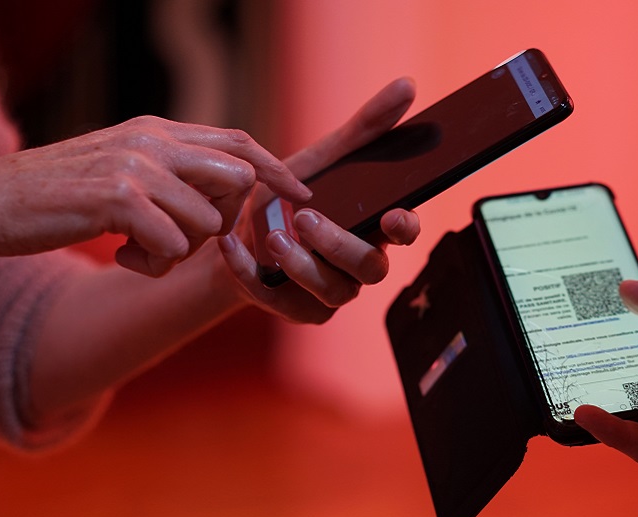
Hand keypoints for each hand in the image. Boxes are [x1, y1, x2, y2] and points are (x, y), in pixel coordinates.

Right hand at [0, 116, 310, 275]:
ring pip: (207, 223)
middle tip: (188, 241)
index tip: (301, 195)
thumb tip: (222, 195)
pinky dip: (153, 265)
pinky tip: (122, 259)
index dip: (277, 170)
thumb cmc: (54, 196)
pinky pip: (172, 246)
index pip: (239, 142)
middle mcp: (151, 141)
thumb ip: (167, 173)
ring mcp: (135, 166)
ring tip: (139, 252)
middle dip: (228, 223)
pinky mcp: (117, 198)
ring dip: (181, 253)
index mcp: (156, 132)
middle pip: (239, 179)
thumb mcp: (119, 171)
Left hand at [216, 77, 420, 323]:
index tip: (394, 214)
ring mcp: (332, 291)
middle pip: (371, 267)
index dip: (406, 226)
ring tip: (272, 237)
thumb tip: (407, 85)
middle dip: (339, 245)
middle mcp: (360, 263)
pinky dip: (252, 274)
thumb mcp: (321, 158)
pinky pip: (283, 302)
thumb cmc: (288, 197)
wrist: (234, 233)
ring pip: (332, 290)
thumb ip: (364, 128)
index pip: (406, 232)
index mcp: (373, 227)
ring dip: (301, 266)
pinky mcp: (298, 310)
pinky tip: (230, 245)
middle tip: (306, 219)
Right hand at [573, 273, 637, 469]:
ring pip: (636, 421)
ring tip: (564, 397)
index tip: (575, 330)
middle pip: (631, 386)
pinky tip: (592, 417)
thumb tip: (625, 292)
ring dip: (599, 413)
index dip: (609, 341)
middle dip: (595, 379)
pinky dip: (620, 436)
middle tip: (558, 366)